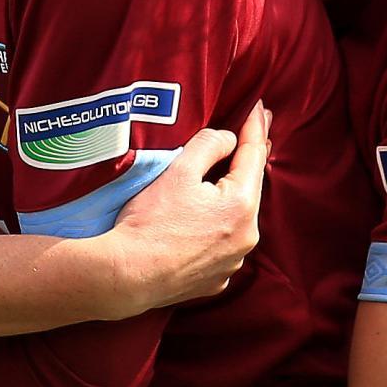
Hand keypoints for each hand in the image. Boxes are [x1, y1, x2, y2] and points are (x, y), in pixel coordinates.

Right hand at [110, 103, 268, 310]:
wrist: (128, 275)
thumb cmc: (150, 221)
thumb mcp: (179, 170)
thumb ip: (209, 145)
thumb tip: (229, 139)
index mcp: (241, 205)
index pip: (253, 156)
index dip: (254, 128)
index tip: (258, 107)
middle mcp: (246, 236)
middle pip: (249, 189)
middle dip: (248, 161)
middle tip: (256, 131)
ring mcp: (232, 261)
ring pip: (237, 219)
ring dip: (232, 198)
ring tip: (226, 178)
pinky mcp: (214, 279)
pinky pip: (222, 245)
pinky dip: (217, 229)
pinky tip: (204, 224)